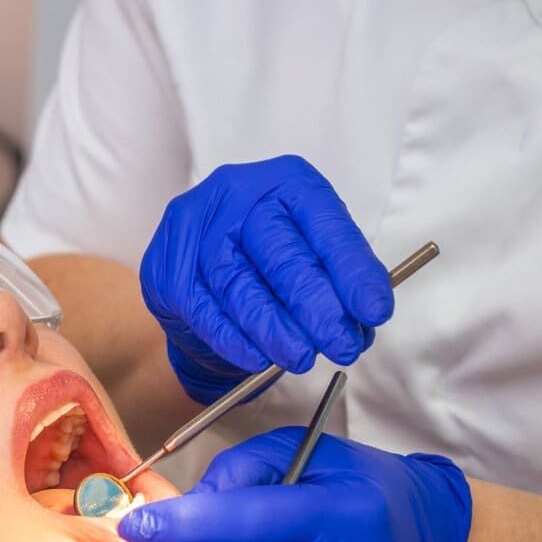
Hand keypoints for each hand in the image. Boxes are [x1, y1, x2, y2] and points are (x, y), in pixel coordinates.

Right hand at [140, 155, 394, 402]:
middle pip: (280, 255)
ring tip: (302, 357)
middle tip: (342, 345)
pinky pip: (204, 310)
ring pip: (240, 285)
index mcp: (284, 183)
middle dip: (317, 307)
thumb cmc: (264, 262)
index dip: (352, 271)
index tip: (374, 312)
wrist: (198, 273)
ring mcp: (196, 230)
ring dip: (275, 330)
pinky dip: (235, 339)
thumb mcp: (308, 252)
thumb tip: (364, 321)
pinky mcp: (167, 268)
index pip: (324, 225)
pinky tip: (258, 358)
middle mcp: (237, 196)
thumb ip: (336, 279)